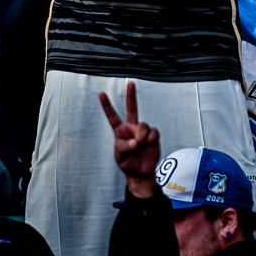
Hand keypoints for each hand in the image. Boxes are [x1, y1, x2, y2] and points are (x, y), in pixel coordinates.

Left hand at [99, 81, 159, 197]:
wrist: (141, 172)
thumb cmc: (128, 164)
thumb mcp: (120, 158)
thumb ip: (125, 148)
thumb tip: (136, 141)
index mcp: (120, 131)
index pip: (112, 117)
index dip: (107, 105)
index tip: (101, 94)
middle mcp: (131, 128)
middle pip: (132, 109)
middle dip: (131, 95)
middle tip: (131, 83)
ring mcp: (143, 130)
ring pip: (144, 125)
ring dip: (142, 137)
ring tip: (141, 146)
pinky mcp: (153, 135)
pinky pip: (154, 132)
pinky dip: (151, 140)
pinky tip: (149, 145)